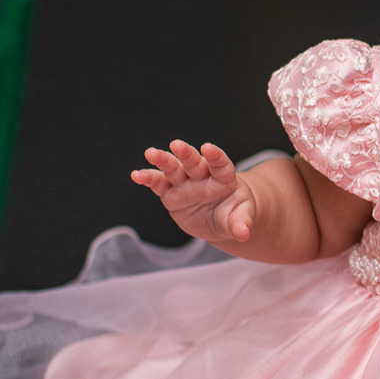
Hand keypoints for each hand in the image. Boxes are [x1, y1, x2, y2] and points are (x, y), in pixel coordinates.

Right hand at [131, 140, 256, 244]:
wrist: (220, 218)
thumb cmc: (235, 213)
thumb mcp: (242, 218)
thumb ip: (242, 223)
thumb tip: (243, 234)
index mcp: (223, 178)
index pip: (220, 165)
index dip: (215, 156)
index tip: (208, 148)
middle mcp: (202, 176)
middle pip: (194, 162)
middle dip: (186, 153)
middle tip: (176, 144)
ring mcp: (185, 183)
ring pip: (173, 168)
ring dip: (162, 160)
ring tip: (151, 153)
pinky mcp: (170, 192)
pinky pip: (158, 184)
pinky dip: (147, 178)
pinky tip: (136, 175)